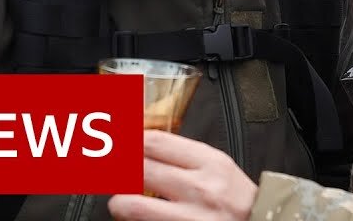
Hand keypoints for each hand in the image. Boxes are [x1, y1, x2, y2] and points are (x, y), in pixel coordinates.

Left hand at [108, 131, 256, 220]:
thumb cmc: (239, 204)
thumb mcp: (220, 169)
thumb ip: (185, 157)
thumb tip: (143, 146)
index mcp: (210, 163)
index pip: (154, 141)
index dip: (128, 140)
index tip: (117, 143)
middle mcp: (200, 189)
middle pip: (138, 167)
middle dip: (118, 169)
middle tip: (113, 171)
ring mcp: (188, 218)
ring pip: (130, 205)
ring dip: (119, 203)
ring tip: (123, 202)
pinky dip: (133, 220)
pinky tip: (137, 218)